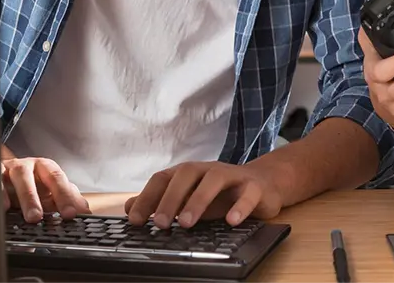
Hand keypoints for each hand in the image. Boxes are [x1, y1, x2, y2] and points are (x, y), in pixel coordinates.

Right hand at [1, 156, 90, 222]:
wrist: (4, 178)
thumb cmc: (31, 185)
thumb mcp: (49, 192)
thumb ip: (68, 199)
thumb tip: (85, 210)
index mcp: (45, 168)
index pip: (57, 179)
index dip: (64, 195)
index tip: (70, 213)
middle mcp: (29, 166)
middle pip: (35, 176)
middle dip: (38, 197)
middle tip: (40, 217)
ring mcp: (10, 169)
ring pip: (18, 177)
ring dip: (25, 197)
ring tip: (30, 217)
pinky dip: (0, 194)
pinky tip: (5, 208)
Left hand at [124, 161, 282, 228]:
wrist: (264, 184)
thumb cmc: (221, 194)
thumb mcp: (189, 198)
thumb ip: (160, 202)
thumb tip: (129, 207)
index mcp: (190, 173)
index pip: (163, 178)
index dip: (148, 197)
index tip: (135, 219)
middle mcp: (208, 170)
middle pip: (186, 174)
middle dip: (170, 198)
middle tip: (159, 223)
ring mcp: (233, 176)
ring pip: (214, 180)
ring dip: (199, 200)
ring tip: (186, 223)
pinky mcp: (255, 187)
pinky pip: (248, 194)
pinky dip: (240, 206)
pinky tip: (231, 220)